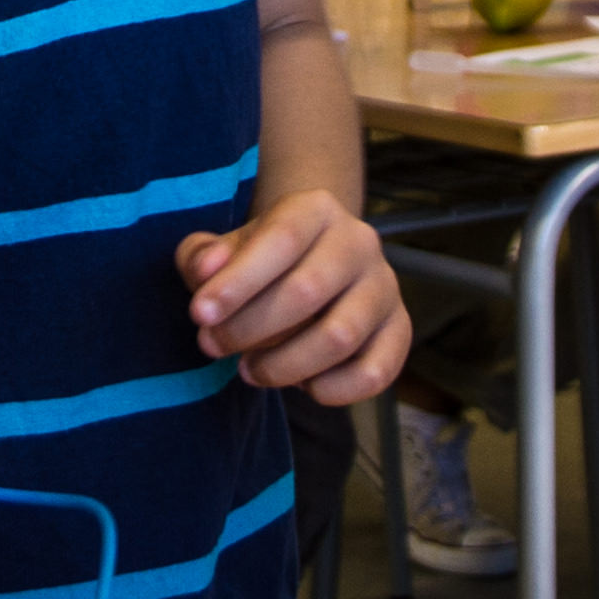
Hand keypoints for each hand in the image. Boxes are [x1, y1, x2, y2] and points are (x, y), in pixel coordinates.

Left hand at [175, 193, 409, 403]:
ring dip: (284, 365)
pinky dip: (333, 390)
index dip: (238, 281)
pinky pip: (374, 372)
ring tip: (249, 369)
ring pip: (339, 336)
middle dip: (248, 328)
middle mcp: (359, 242)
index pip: (281, 239)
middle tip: (212, 345)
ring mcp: (384, 286)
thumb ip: (202, 257)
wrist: (312, 264)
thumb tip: (206, 271)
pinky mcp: (398, 330)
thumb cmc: (258, 261)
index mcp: (316, 209)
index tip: (199, 314)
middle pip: (307, 290)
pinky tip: (302, 386)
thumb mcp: (222, 251)